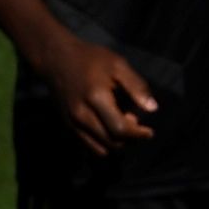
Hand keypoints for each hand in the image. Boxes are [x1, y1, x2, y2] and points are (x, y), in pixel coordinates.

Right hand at [34, 31, 158, 154]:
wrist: (55, 58)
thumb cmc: (90, 59)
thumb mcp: (118, 65)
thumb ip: (136, 86)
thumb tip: (153, 109)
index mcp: (96, 98)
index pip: (120, 130)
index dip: (138, 135)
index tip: (149, 131)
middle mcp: (81, 114)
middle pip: (112, 143)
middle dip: (130, 140)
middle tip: (136, 124)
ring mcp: (72, 122)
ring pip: (100, 149)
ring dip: (117, 144)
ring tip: (123, 126)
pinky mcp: (67, 125)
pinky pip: (89, 145)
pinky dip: (103, 143)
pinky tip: (110, 128)